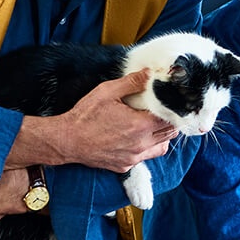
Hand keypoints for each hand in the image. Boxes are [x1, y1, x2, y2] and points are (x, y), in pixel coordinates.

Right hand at [14, 70, 178, 171]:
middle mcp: (140, 144)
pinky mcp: (125, 166)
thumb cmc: (85, 116)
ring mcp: (133, 158)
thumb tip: (149, 74)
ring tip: (150, 126)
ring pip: (161, 148)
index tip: (168, 103)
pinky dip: (145, 148)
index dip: (172, 109)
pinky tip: (135, 138)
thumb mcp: (107, 92)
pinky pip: (144, 158)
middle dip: (169, 122)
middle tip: (160, 112)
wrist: (67, 140)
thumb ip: (132, 82)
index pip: (170, 118)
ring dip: (161, 137)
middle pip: (169, 134)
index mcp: (140, 125)